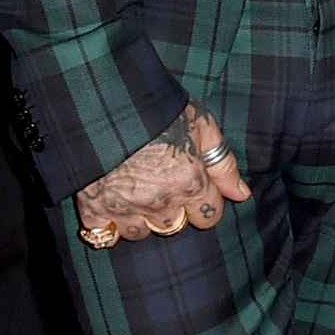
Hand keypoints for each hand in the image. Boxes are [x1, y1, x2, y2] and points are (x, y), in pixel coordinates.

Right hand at [75, 101, 252, 246]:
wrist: (103, 99)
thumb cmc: (156, 107)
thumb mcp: (200, 124)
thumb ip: (223, 163)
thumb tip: (242, 194)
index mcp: (189, 182)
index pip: (208, 217)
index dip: (203, 202)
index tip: (193, 187)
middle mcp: (159, 201)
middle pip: (175, 226)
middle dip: (172, 209)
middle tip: (161, 183)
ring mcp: (124, 208)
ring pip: (140, 233)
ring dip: (141, 218)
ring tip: (135, 191)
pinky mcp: (92, 208)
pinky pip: (104, 235)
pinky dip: (107, 225)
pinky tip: (110, 205)